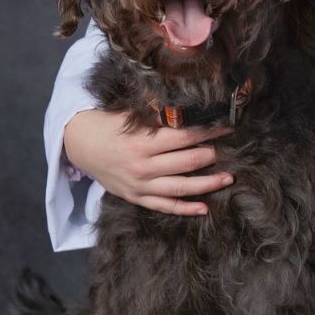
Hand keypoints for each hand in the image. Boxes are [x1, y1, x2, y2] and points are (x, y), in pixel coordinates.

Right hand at [63, 109, 234, 215]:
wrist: (81, 146)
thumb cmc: (110, 125)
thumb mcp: (132, 115)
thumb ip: (159, 114)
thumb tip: (190, 105)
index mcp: (143, 142)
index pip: (185, 137)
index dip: (209, 133)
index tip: (228, 128)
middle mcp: (144, 166)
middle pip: (187, 163)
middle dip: (213, 156)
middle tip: (233, 151)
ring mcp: (140, 185)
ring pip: (181, 188)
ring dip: (208, 184)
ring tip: (229, 178)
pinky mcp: (137, 197)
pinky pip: (164, 207)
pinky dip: (185, 209)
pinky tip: (204, 208)